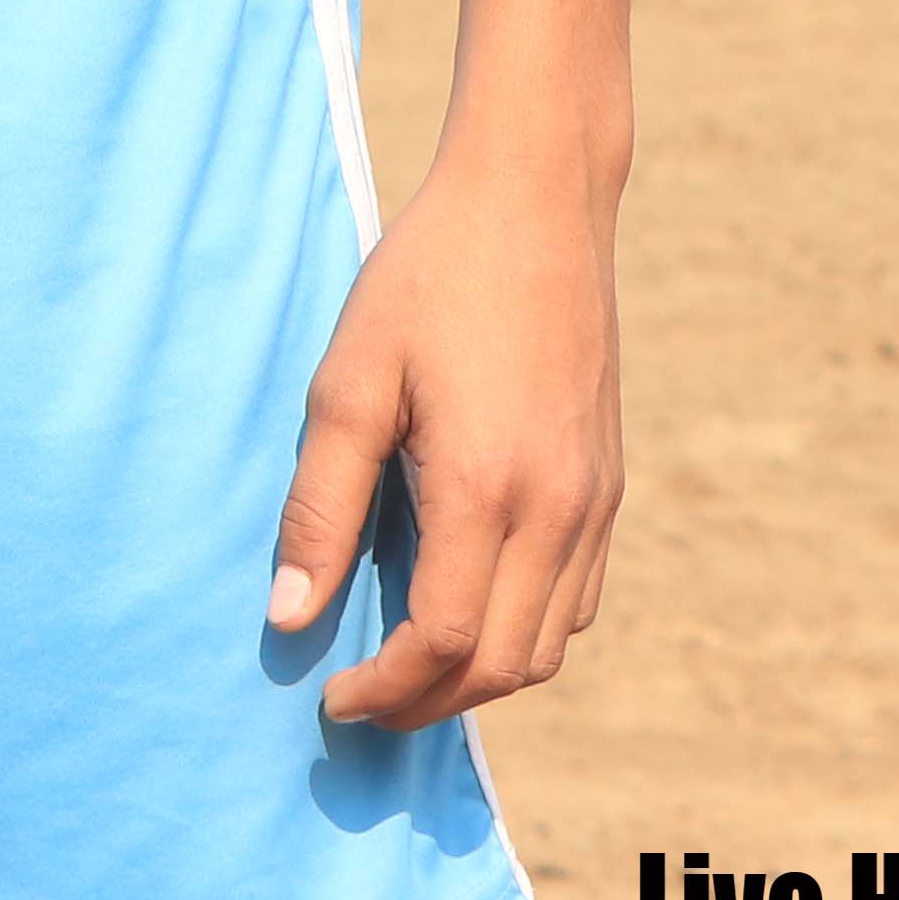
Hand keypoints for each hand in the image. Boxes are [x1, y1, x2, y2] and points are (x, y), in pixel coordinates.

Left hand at [266, 130, 621, 727]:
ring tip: (407, 663)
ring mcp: (594, 498)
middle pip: (504, 665)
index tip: (332, 695)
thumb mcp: (351, 379)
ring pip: (550, 644)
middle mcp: (558, 506)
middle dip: (427, 701)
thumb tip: (290, 615)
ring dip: (479, 676)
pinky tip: (471, 607)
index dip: (385, 688)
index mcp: (488, 485)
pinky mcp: (608, 481)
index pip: (444, 641)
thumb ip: (318, 504)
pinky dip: (526, 633)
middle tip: (361, 697)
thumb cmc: (430, 276)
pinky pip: (578, 599)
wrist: (537, 199)